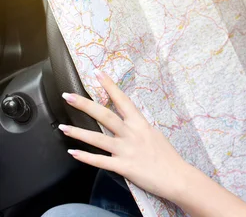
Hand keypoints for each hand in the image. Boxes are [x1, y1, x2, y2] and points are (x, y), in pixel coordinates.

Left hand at [59, 71, 189, 201]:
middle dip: (85, 104)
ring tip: (62, 127)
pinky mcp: (123, 167)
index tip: (98, 74)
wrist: (177, 177)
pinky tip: (73, 153)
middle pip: (105, 115)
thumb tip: (130, 122)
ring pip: (98, 138)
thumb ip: (140, 129)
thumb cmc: (168, 157)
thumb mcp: (155, 135)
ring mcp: (126, 150)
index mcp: (141, 124)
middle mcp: (132, 134)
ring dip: (78, 132)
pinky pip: (101, 161)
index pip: (123, 100)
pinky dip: (86, 157)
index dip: (109, 86)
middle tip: (68, 96)